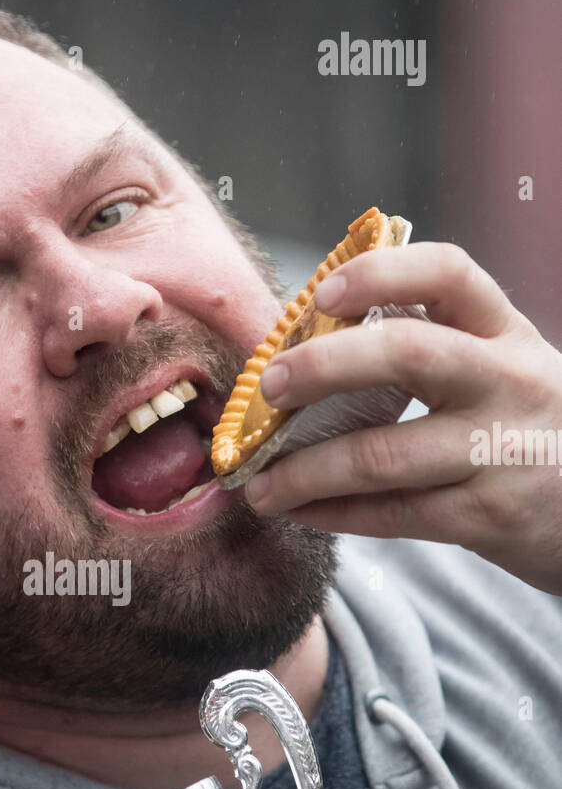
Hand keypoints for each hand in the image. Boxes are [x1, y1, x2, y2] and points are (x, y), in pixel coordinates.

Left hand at [243, 242, 561, 594]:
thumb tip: (310, 349)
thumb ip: (437, 352)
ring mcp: (501, 451)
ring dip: (303, 470)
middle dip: (320, 366)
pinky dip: (333, 514)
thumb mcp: (507, 374)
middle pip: (405, 353)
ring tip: (257, 484)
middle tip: (268, 388)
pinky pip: (392, 514)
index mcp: (506, 334)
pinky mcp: (489, 516)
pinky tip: (298, 512)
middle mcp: (509, 381)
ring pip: (381, 453)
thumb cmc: (532, 437)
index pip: (448, 273)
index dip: (380, 272)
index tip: (324, 289)